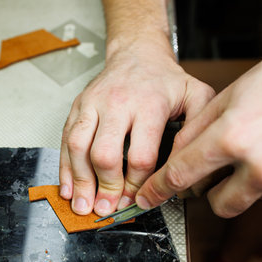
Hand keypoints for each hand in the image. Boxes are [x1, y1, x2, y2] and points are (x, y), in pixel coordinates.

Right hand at [59, 38, 213, 215]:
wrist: (137, 53)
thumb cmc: (164, 80)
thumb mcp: (195, 95)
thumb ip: (197, 128)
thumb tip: (188, 166)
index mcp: (149, 105)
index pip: (140, 156)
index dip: (137, 185)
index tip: (137, 200)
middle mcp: (118, 104)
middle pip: (105, 154)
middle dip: (105, 187)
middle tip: (106, 208)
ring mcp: (93, 104)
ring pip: (79, 148)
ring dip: (80, 181)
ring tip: (83, 205)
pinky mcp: (78, 107)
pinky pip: (65, 139)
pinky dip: (64, 167)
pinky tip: (68, 186)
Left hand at [136, 61, 261, 217]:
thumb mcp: (226, 99)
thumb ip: (195, 131)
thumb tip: (173, 157)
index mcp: (232, 138)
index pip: (181, 174)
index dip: (158, 189)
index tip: (147, 197)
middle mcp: (256, 165)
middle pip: (213, 201)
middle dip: (203, 189)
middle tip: (206, 168)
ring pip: (238, 200)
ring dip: (229, 187)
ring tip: (237, 156)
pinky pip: (256, 193)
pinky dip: (249, 181)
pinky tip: (252, 155)